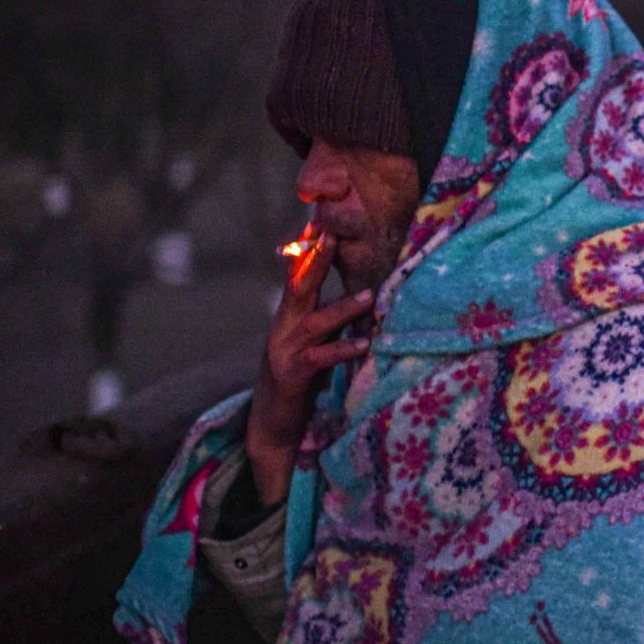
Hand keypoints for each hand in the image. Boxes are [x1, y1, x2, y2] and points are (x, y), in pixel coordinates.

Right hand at [245, 231, 372, 506]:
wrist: (272, 423)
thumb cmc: (300, 379)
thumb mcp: (312, 341)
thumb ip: (326, 319)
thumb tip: (356, 293)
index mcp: (289, 317)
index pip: (299, 275)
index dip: (309, 249)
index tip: (321, 220)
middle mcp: (283, 327)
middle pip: (299, 286)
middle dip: (316, 258)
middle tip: (333, 232)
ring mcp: (285, 350)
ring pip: (315, 321)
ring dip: (343, 307)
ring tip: (370, 296)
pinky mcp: (292, 374)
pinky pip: (320, 358)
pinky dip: (343, 349)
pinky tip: (364, 344)